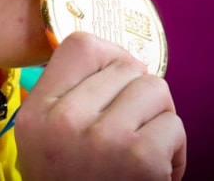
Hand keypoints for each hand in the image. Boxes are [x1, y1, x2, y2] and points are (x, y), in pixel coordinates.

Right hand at [15, 32, 185, 179]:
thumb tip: (118, 58)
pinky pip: (175, 125)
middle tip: (129, 129)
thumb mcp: (45, 137)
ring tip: (142, 151)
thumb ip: (68, 95)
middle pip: (127, 67)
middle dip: (138, 95)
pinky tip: (155, 172)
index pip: (81, 44)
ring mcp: (105, 138)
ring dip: (159, 120)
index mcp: (38, 111)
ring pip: (156, 90)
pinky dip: (174, 151)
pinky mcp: (141, 159)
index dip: (109, 56)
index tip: (116, 80)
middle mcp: (65, 120)